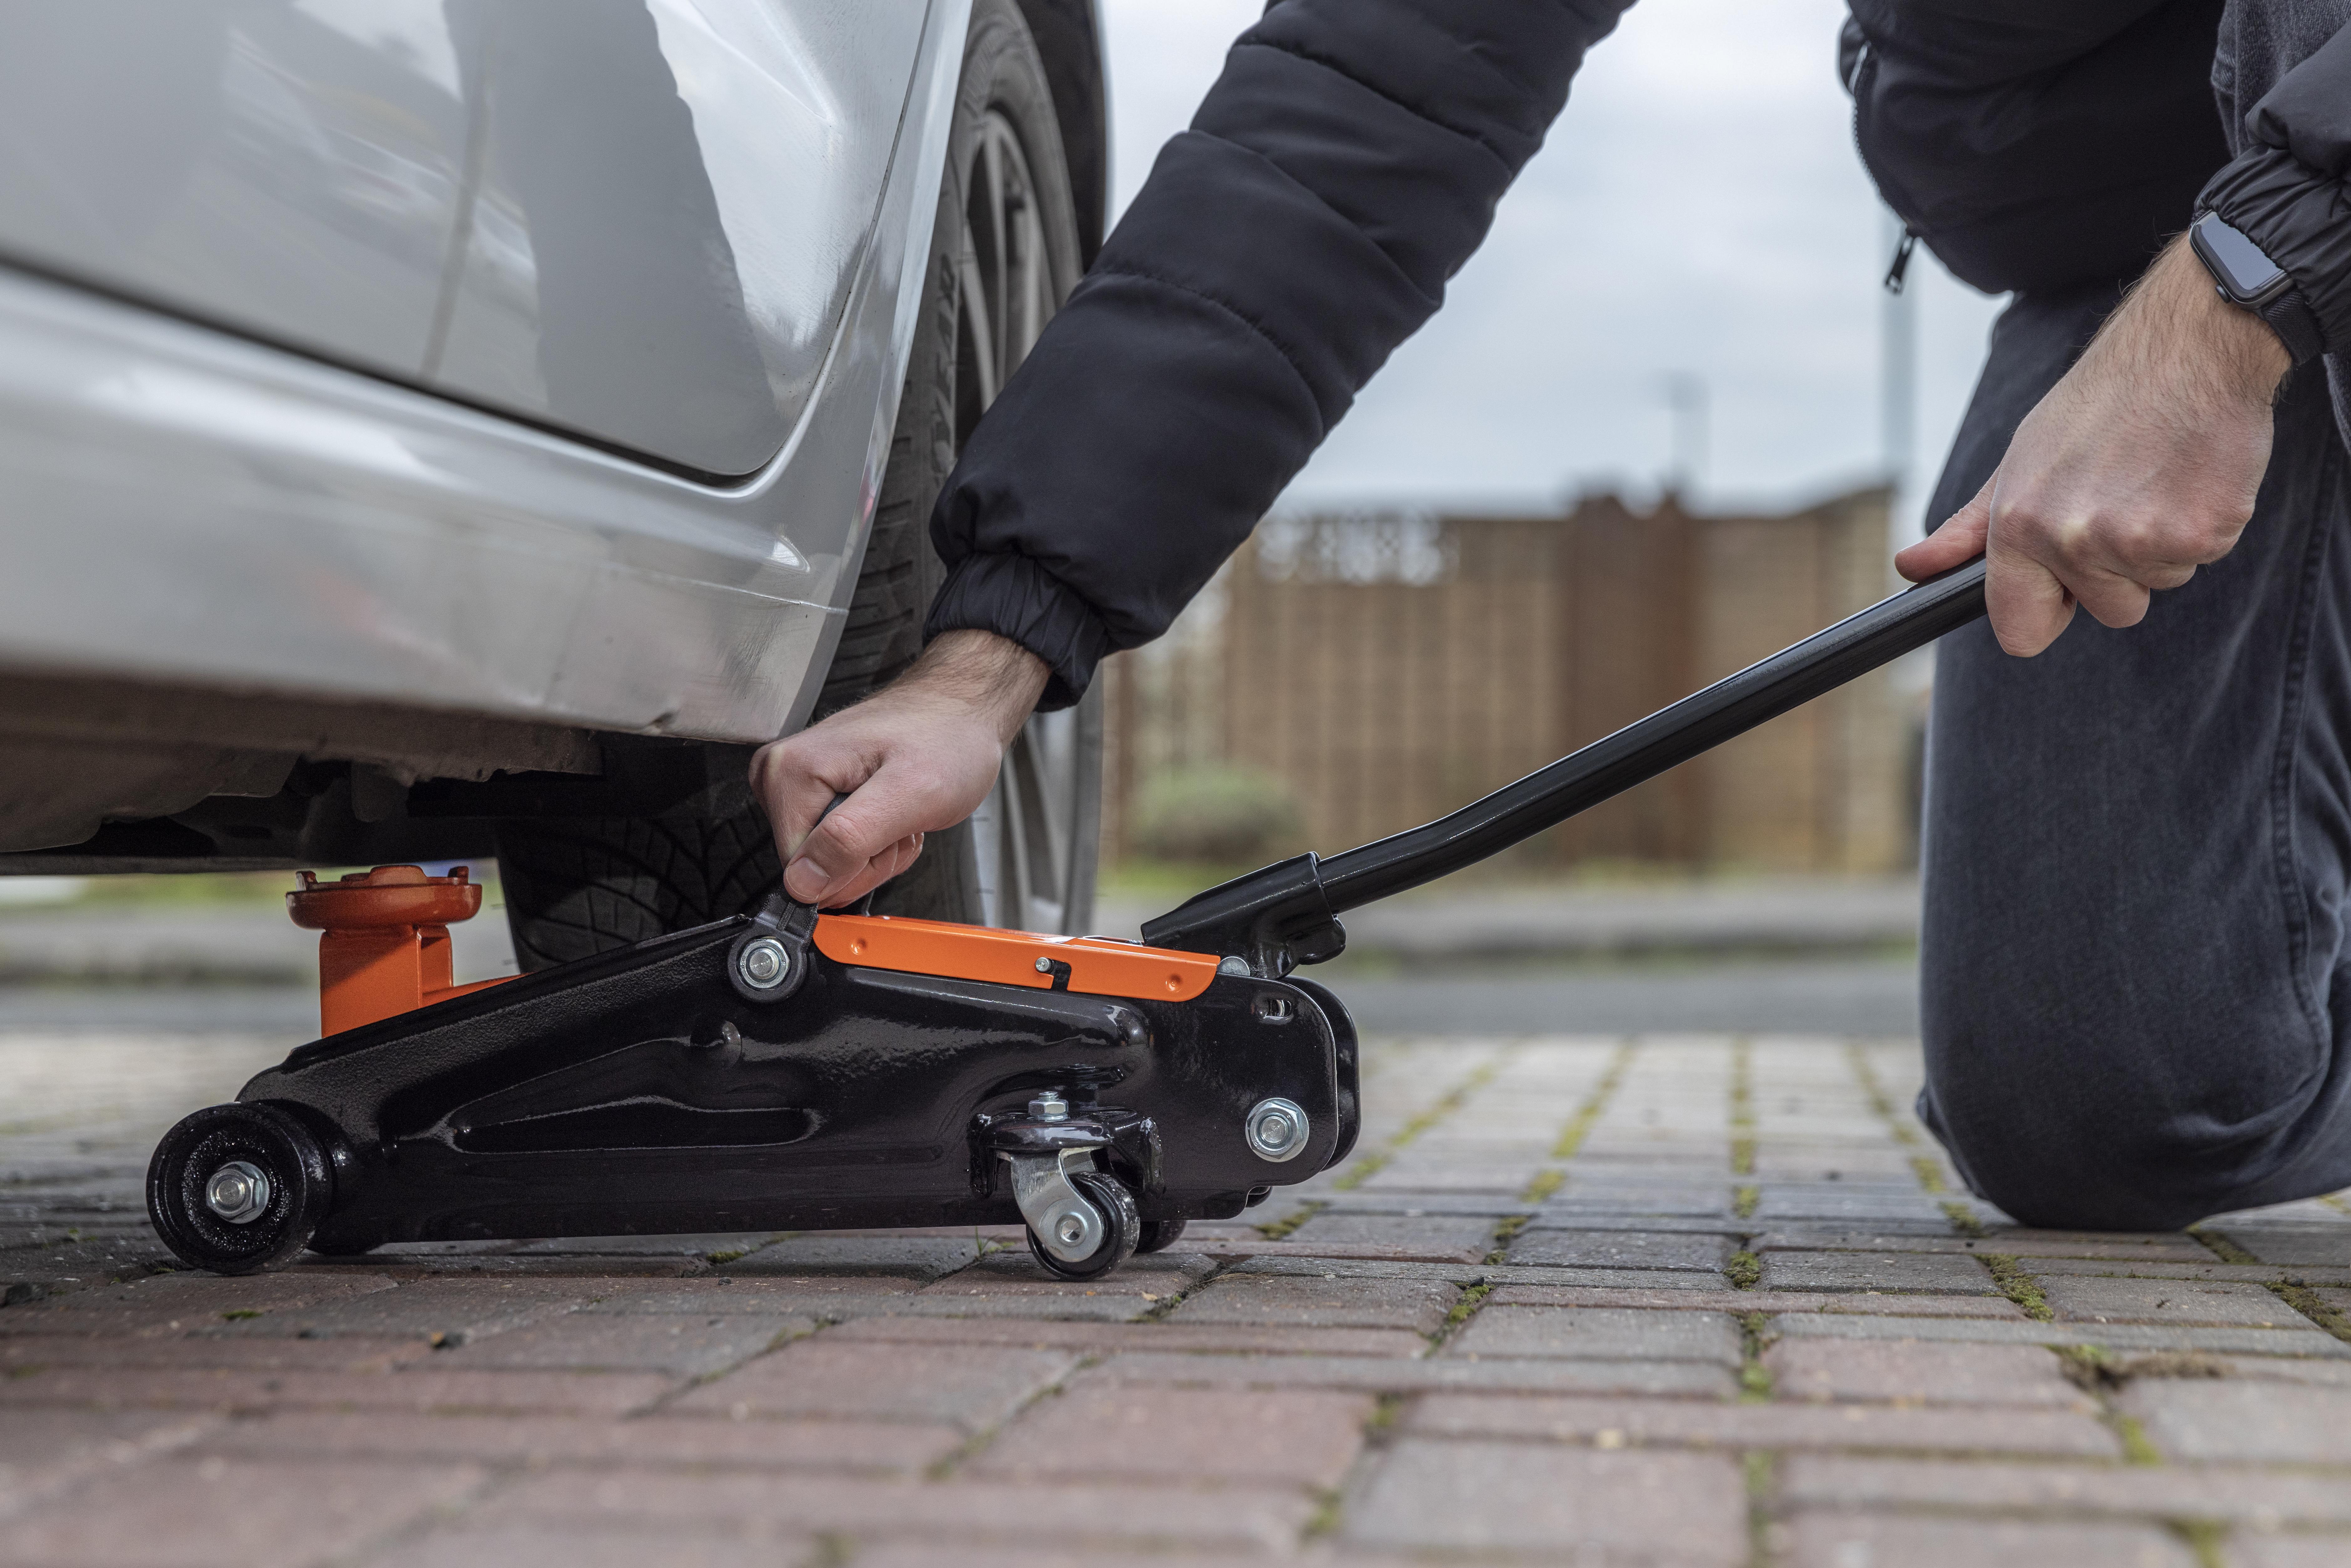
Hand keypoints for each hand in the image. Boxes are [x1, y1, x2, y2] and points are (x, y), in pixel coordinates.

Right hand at [750, 629, 1048, 906]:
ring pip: (832, 868)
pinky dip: (879, 845)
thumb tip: (801, 883)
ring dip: (879, 854)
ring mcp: (798, 787)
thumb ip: (850, 839)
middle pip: (814, 871)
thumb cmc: (946, 738)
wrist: (961, 712)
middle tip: (901, 820)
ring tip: (902, 812)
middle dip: (869, 860)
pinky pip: (842, 853)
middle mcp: (781, 777)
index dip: (853, 869)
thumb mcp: (909, 793)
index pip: (799, 872)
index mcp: (790, 773)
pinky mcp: (817, 796)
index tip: (889, 832)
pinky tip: (896, 813)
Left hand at [1896, 236, 2292, 654]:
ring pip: (2157, 584)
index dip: (2045, 615)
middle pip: (2109, 611)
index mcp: (2020, 526)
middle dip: (2119, 572)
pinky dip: (2203, 526)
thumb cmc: (2100, 405)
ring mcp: (2140, 541)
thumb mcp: (2019, 462)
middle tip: (2125, 500)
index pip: (2020, 631)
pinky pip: (2202, 559)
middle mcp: (2073, 539)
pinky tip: (2190, 475)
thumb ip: (1968, 529)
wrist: (2188, 349)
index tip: (2062, 590)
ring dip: (2161, 546)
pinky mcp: (2202, 533)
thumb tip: (1911, 567)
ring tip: (2156, 480)